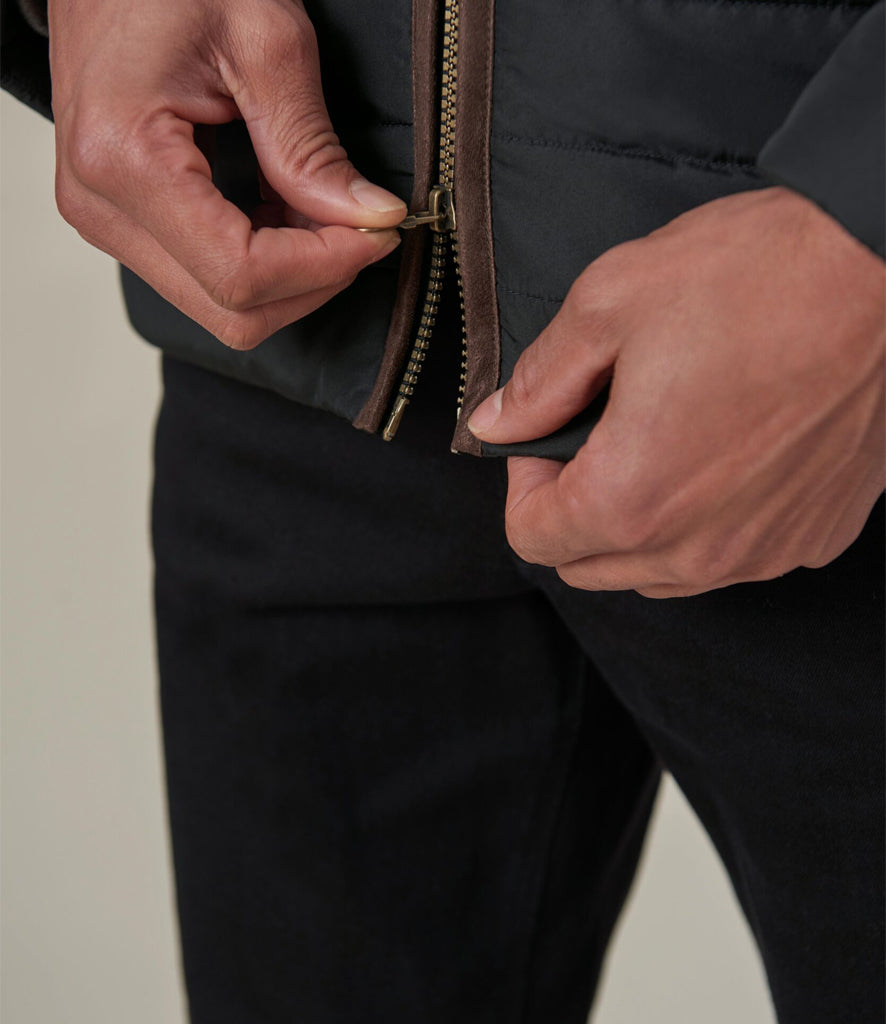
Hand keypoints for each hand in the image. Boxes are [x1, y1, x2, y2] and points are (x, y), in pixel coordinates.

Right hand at [48, 0, 405, 348]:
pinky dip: (264, 262)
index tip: (378, 231)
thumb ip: (312, 145)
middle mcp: (100, 207)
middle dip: (313, 280)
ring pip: (222, 307)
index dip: (324, 266)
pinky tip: (287, 211)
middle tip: (361, 225)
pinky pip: (206, 279)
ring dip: (290, 275)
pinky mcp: (120, 222)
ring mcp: (105, 222)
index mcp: (125, 159)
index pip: (241, 273)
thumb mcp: (263, 40)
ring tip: (323, 209)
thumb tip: (371, 217)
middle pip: (233, 311)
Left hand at [469, 187, 884, 597]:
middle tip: (597, 433)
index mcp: (632, 498)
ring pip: (659, 573)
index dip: (524, 482)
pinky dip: (708, 524)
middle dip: (572, 510)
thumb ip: (540, 381)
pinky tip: (725, 455)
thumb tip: (497, 423)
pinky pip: (731, 557)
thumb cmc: (753, 276)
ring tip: (661, 442)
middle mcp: (698, 547)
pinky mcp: (813, 536)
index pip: (532, 539)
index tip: (551, 431)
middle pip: (589, 567)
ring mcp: (762, 550)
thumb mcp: (610, 304)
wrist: (884, 264)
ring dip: (637, 525)